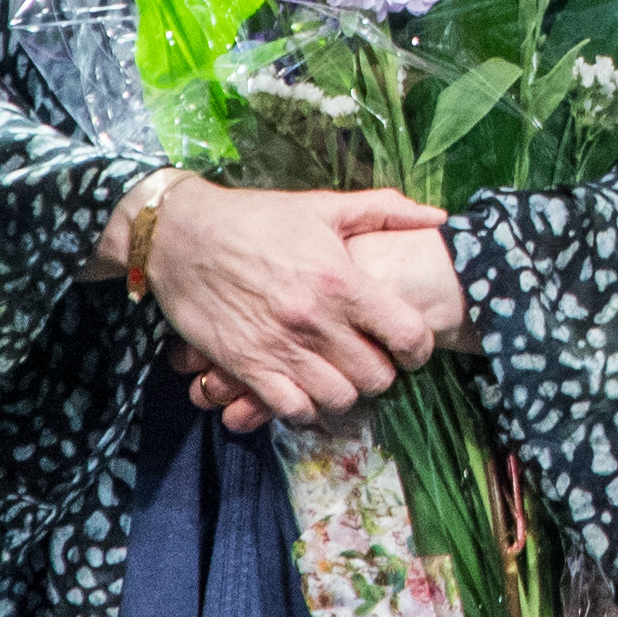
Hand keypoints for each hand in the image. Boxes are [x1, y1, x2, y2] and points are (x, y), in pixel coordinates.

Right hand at [142, 181, 450, 428]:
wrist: (179, 235)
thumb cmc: (255, 218)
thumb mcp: (322, 206)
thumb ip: (385, 211)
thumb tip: (438, 217)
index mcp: (341, 282)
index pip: (407, 336)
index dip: (418, 348)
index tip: (409, 345)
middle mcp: (316, 322)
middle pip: (378, 377)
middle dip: (382, 370)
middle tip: (370, 356)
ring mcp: (281, 349)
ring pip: (340, 399)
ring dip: (345, 389)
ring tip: (338, 372)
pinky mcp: (248, 367)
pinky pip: (294, 409)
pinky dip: (305, 404)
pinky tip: (304, 385)